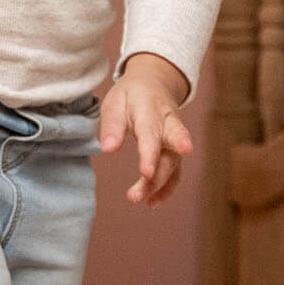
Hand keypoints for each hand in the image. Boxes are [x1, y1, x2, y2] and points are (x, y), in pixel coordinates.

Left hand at [98, 53, 192, 206]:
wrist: (155, 82)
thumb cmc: (131, 94)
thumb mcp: (115, 102)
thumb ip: (112, 126)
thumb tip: (108, 149)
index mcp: (150, 111)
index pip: (151, 134)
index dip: (150, 154)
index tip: (145, 172)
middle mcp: (168, 126)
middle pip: (168, 153)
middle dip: (157, 175)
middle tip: (139, 194)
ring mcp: (174, 139)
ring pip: (172, 165)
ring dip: (159, 185)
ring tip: (142, 200)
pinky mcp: (175, 149)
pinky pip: (175, 170)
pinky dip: (166, 187)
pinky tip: (153, 202)